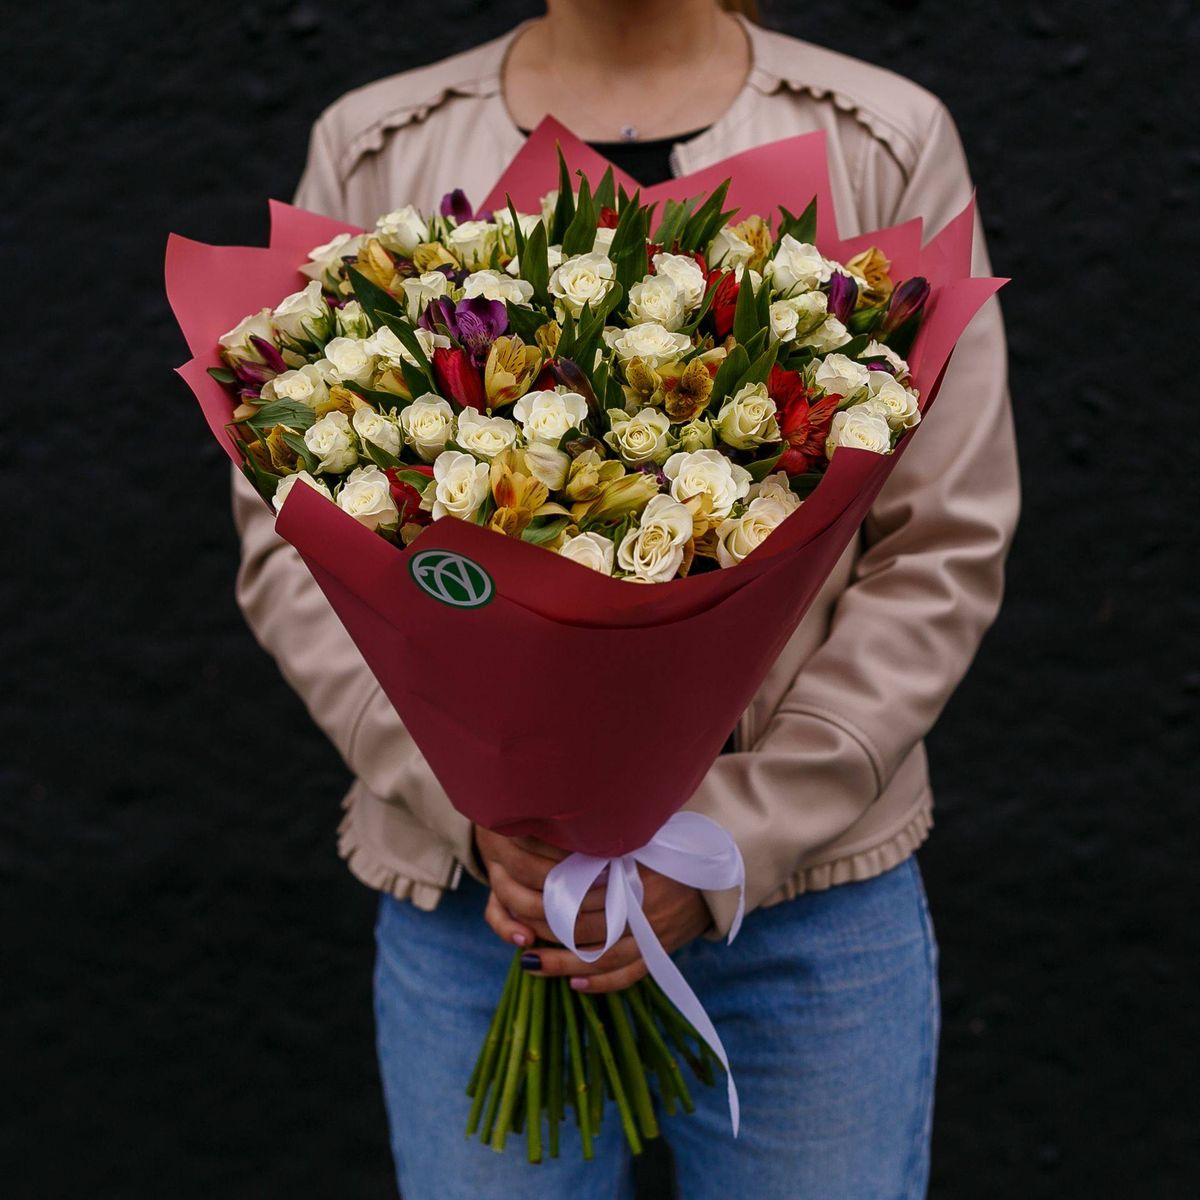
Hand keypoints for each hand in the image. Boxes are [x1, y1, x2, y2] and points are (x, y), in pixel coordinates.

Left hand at [475, 827, 712, 993]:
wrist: (718, 871)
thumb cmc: (671, 847)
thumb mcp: (640, 837)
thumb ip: (605, 843)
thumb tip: (558, 841)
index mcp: (634, 871)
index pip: (583, 891)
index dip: (551, 901)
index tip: (520, 902)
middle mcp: (643, 903)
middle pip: (587, 926)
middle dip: (548, 935)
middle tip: (516, 938)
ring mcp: (654, 931)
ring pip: (603, 956)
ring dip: (565, 964)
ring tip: (531, 966)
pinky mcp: (663, 950)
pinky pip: (631, 974)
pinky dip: (602, 983)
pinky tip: (575, 985)